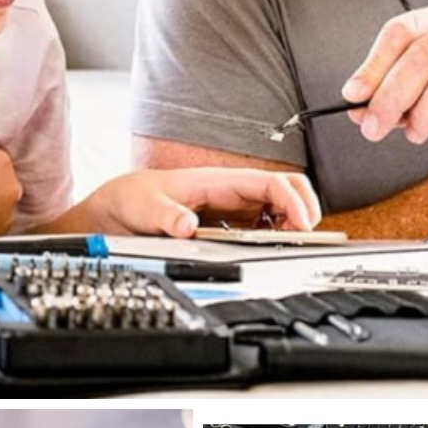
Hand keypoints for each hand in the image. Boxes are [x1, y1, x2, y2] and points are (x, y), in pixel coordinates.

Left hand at [86, 167, 320, 235]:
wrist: (122, 207)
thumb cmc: (135, 199)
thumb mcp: (146, 209)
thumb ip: (167, 217)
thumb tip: (187, 226)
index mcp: (217, 181)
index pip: (269, 182)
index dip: (292, 201)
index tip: (301, 225)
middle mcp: (231, 190)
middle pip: (285, 187)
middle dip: (304, 207)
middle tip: (306, 236)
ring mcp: (233, 204)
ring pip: (280, 204)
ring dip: (294, 221)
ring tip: (293, 243)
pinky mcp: (230, 220)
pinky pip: (265, 222)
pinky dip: (278, 233)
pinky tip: (273, 246)